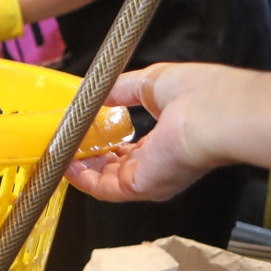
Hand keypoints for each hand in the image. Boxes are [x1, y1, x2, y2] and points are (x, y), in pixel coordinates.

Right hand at [67, 63, 262, 202]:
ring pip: (104, 179)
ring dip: (80, 167)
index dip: (107, 140)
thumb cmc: (198, 93)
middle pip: (115, 166)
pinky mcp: (139, 186)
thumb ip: (121, 89)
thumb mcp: (150, 82)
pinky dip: (80, 178)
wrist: (211, 112)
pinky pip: (102, 188)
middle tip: (67, 141)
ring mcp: (149, 177)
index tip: (85, 130)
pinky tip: (65, 162)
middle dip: (89, 155)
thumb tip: (95, 91)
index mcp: (168, 140)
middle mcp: (159, 163)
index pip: (132, 148)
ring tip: (59, 149)